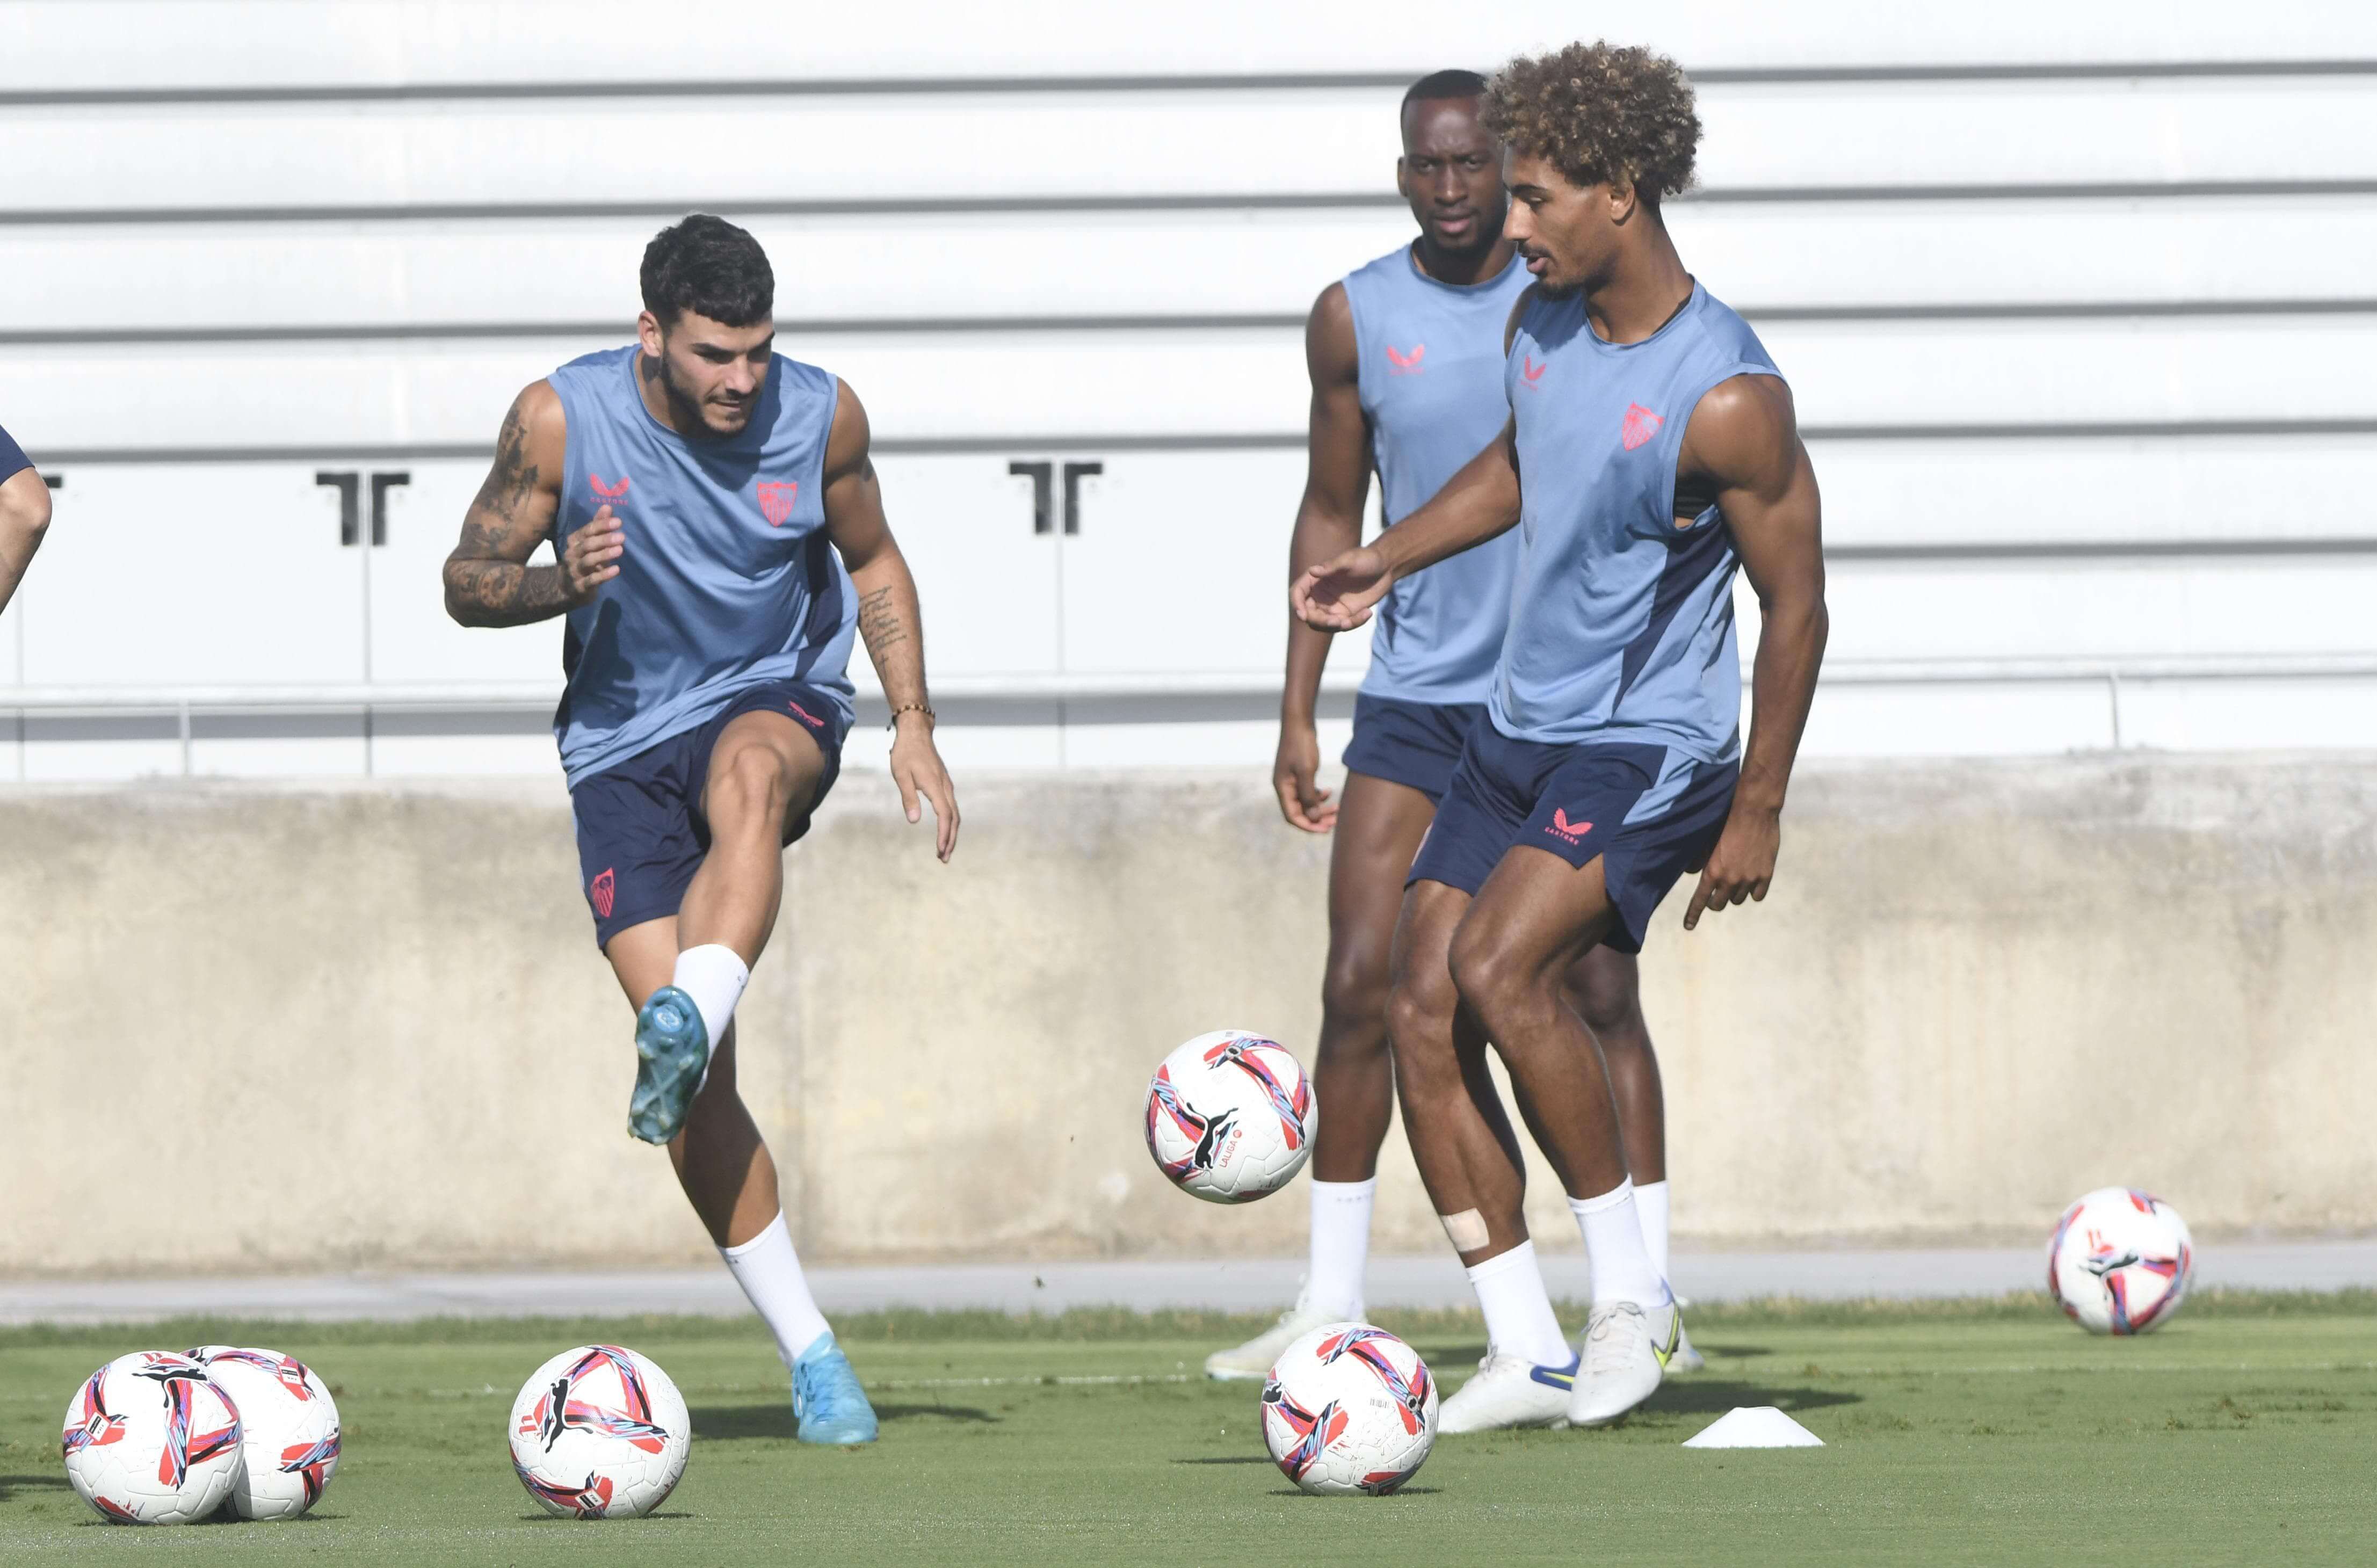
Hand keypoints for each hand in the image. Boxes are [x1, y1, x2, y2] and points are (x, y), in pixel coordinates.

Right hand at [562, 505, 623, 602]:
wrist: (566, 587)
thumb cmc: (582, 559)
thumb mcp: (589, 542)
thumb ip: (598, 526)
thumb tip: (607, 506)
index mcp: (575, 541)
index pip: (587, 531)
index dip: (602, 525)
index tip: (618, 521)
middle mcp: (572, 554)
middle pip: (587, 545)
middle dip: (604, 540)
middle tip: (622, 536)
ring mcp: (575, 571)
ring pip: (588, 561)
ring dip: (604, 555)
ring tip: (620, 549)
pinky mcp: (580, 586)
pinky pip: (592, 580)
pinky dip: (604, 575)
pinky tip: (616, 570)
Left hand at [890, 713, 959, 861]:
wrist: (916, 733)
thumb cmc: (905, 753)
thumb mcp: (901, 775)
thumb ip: (908, 798)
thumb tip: (914, 821)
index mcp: (935, 786)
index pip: (945, 816)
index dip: (943, 835)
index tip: (939, 850)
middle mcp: (945, 787)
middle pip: (954, 819)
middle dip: (950, 840)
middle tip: (943, 858)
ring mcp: (947, 785)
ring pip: (955, 813)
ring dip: (951, 832)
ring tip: (944, 849)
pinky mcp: (944, 784)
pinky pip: (951, 807)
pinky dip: (950, 822)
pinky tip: (945, 829)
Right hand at [1273, 720, 1335, 832]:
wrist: (1298, 723)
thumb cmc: (1301, 745)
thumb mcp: (1306, 771)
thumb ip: (1308, 796)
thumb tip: (1313, 818)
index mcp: (1283, 788)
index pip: (1293, 816)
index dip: (1309, 825)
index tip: (1326, 829)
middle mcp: (1285, 787)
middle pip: (1300, 811)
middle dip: (1317, 818)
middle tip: (1335, 821)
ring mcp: (1291, 780)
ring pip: (1306, 802)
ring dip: (1320, 808)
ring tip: (1337, 808)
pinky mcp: (1299, 773)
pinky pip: (1307, 791)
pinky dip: (1318, 795)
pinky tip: (1329, 792)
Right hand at [1292, 546, 1391, 630]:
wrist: (1386, 567)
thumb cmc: (1366, 558)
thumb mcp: (1349, 561)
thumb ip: (1331, 567)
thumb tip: (1312, 571)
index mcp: (1316, 579)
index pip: (1297, 593)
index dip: (1296, 604)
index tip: (1303, 614)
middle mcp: (1320, 594)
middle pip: (1309, 614)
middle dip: (1321, 621)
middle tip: (1339, 621)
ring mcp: (1332, 605)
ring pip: (1324, 624)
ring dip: (1336, 626)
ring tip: (1352, 620)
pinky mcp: (1345, 613)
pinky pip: (1343, 625)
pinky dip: (1354, 623)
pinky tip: (1367, 612)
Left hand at [1683, 804, 1780, 929]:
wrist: (1754, 811)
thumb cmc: (1726, 821)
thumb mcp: (1706, 840)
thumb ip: (1698, 859)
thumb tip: (1690, 872)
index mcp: (1712, 872)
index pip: (1699, 900)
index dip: (1693, 915)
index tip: (1688, 926)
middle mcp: (1730, 880)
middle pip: (1719, 904)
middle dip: (1715, 900)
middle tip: (1716, 893)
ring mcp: (1749, 879)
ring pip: (1738, 900)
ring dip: (1734, 894)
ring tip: (1735, 879)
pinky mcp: (1766, 875)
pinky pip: (1757, 896)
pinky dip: (1753, 891)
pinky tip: (1750, 882)